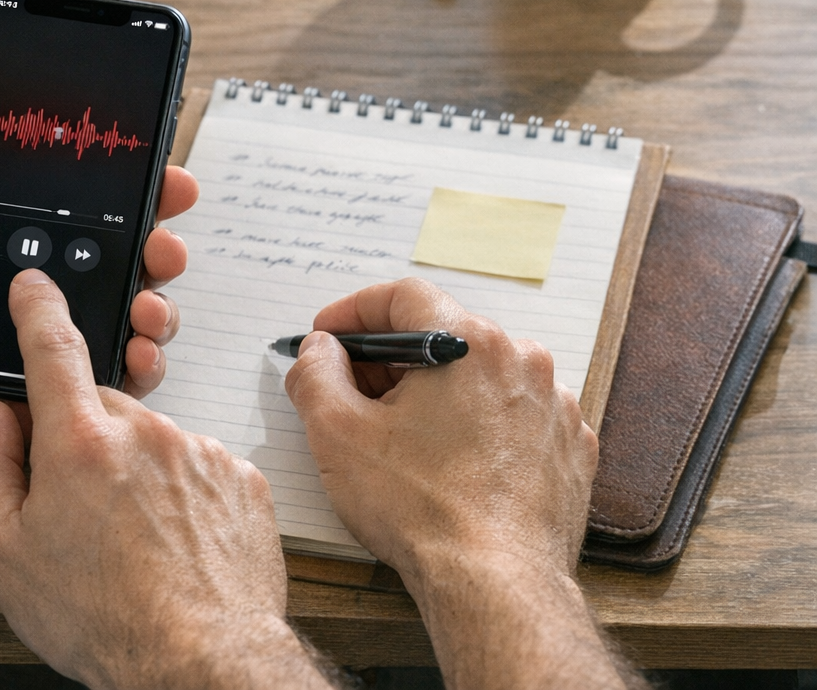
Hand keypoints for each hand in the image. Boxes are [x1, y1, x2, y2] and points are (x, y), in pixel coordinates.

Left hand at [0, 116, 198, 582]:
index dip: (99, 189)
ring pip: (102, 318)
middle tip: (167, 235)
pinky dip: (127, 370)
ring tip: (153, 299)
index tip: (147, 169)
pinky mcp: (20, 403)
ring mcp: (12, 350)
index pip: (44, 207)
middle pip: (91, 259)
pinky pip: (87, 385)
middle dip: (144, 241)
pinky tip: (140, 354)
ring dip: (146, 303)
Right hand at [0, 270, 330, 689]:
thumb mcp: (1, 556)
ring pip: (150, 442)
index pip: (51, 348)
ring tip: (132, 544)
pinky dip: (181, 496)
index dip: (37, 309)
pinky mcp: (241, 477)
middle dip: (85, 444)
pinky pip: (196, 469)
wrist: (200, 663)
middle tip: (78, 511)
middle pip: (100, 410)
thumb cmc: (102, 618)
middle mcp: (144, 431)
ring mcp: (198, 452)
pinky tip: (172, 545)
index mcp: (79, 442)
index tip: (34, 285)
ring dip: (135, 475)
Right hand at [286, 278, 637, 689]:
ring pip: (479, 377)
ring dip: (435, 393)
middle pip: (442, 335)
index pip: (403, 296)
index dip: (353, 311)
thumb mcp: (336, 434)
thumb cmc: (422, 512)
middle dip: (389, 359)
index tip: (326, 337)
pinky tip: (448, 462)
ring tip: (401, 437)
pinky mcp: (568, 448)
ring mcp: (554, 406)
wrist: (496, 587)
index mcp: (469, 344)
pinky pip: (512, 416)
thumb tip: (319, 351)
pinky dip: (477, 426)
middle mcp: (522, 362)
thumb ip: (315, 374)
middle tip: (351, 393)